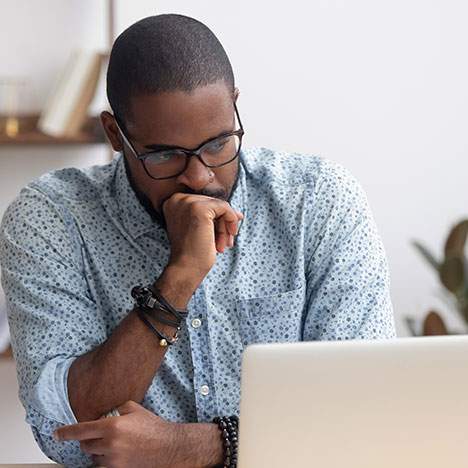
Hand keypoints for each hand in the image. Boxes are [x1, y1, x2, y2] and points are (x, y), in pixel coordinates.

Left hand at [53, 401, 188, 467]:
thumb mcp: (134, 409)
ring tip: (111, 444)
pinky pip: (104, 465)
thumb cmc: (153, 427)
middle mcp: (109, 444)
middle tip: (96, 435)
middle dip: (87, 441)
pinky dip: (106, 459)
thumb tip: (106, 413)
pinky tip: (117, 452)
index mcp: (112, 426)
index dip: (66, 432)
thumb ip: (117, 409)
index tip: (57, 433)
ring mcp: (113, 460)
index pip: (81, 430)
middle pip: (85, 446)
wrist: (168, 447)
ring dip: (97, 451)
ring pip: (93, 457)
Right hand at [162, 193, 242, 277]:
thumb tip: (238, 214)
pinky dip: (231, 221)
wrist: (186, 268)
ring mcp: (187, 202)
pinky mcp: (199, 208)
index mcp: (173, 203)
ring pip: (219, 206)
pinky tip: (228, 237)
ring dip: (226, 225)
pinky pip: (225, 207)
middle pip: (212, 203)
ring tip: (225, 244)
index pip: (203, 202)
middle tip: (227, 240)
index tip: (226, 231)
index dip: (216, 217)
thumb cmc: (193, 252)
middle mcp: (177, 199)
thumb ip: (213, 217)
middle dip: (223, 222)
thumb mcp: (200, 229)